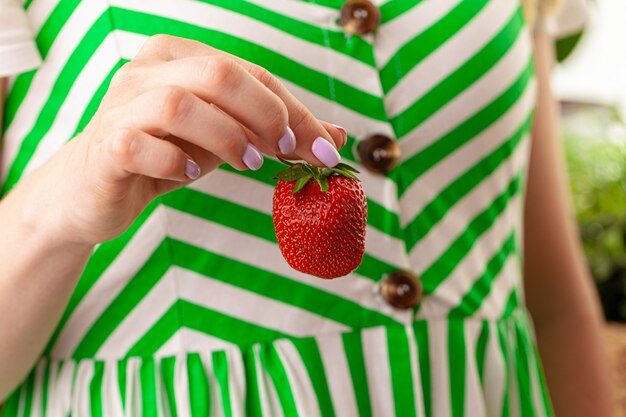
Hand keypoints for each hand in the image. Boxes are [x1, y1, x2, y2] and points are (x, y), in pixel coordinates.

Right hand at [15, 35, 346, 246]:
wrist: (94, 189)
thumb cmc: (166, 155)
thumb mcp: (227, 139)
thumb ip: (275, 133)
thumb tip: (337, 139)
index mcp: (182, 56)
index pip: (252, 74)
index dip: (295, 111)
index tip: (324, 149)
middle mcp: (150, 69)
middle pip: (220, 73)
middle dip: (266, 114)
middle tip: (285, 151)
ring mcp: (122, 104)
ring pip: (180, 103)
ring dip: (226, 137)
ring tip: (246, 164)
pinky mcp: (106, 144)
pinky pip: (141, 144)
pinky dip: (174, 162)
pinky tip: (187, 175)